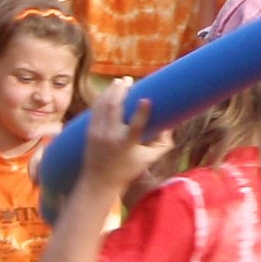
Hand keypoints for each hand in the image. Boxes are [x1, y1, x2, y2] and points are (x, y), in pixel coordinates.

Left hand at [81, 78, 174, 192]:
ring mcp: (98, 133)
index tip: (146, 99)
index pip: (135, 126)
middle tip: (129, 80)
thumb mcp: (149, 160)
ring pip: (103, 105)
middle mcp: (111, 137)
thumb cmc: (128, 169)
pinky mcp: (90, 131)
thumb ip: (163, 144)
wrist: (99, 180)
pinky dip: (102, 98)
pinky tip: (109, 92)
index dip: (141, 112)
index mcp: (127, 145)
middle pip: (114, 108)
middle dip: (121, 91)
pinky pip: (95, 109)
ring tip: (120, 81)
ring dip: (111, 90)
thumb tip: (171, 125)